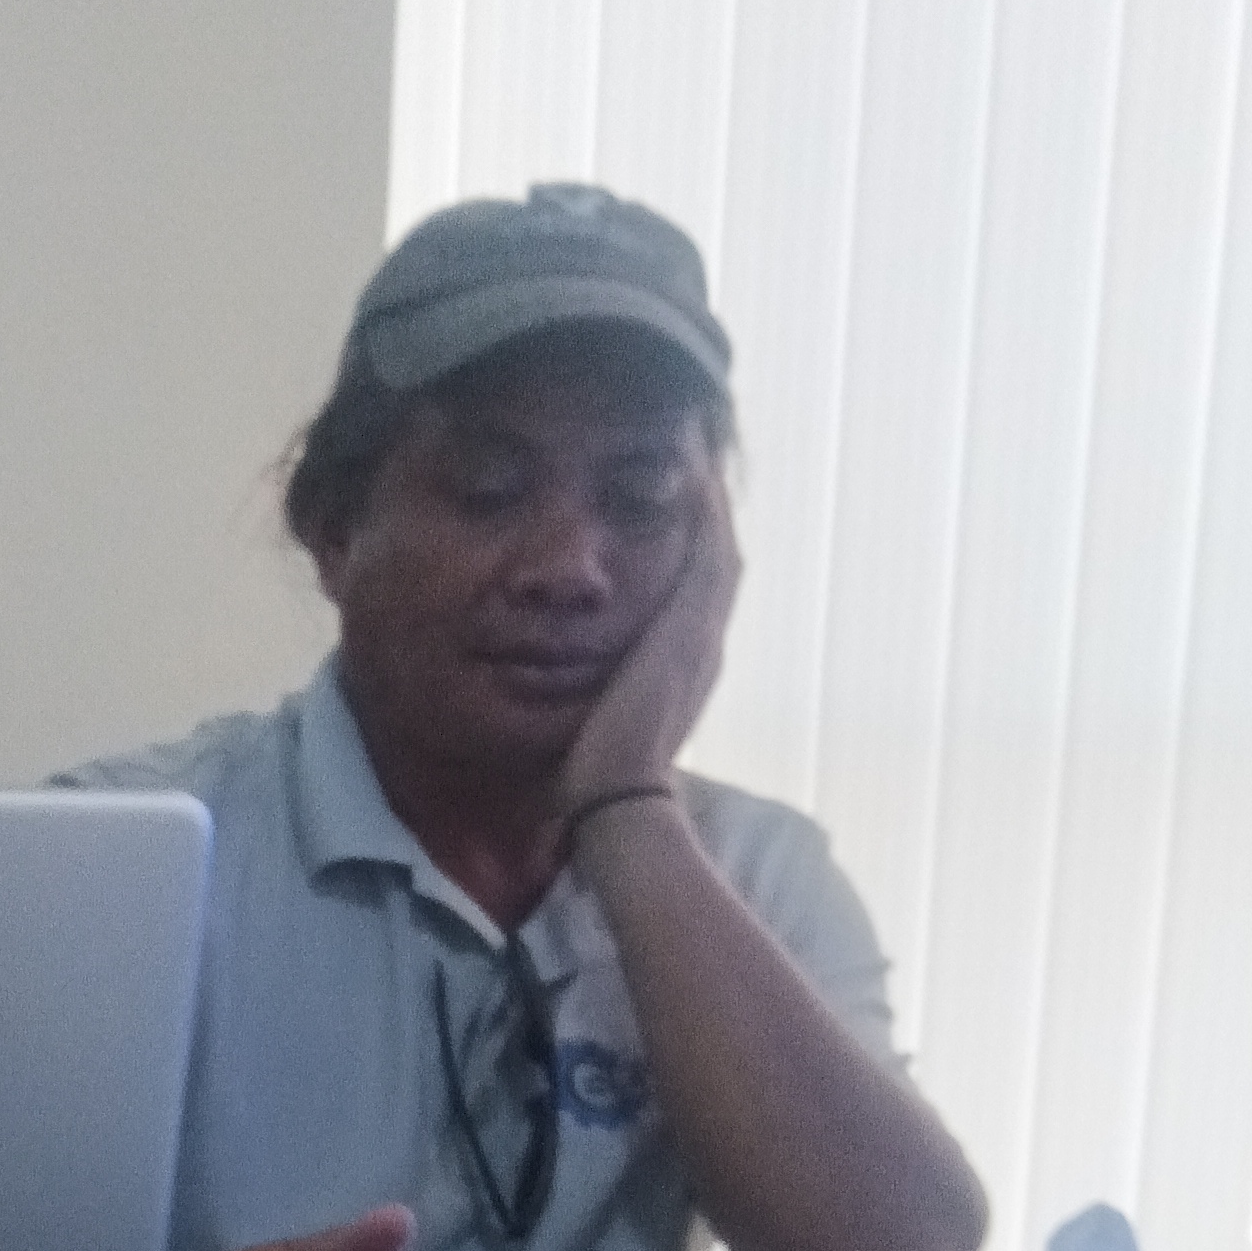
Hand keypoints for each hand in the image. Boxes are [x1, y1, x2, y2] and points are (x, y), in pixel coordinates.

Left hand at [554, 471, 740, 817]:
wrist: (617, 805)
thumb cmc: (590, 780)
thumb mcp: (584, 727)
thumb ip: (576, 703)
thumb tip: (533, 693)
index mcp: (677, 668)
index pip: (687, 592)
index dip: (680, 547)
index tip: (659, 506)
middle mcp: (700, 644)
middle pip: (711, 558)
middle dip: (701, 510)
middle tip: (688, 457)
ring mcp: (702, 633)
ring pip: (717, 545)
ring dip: (707, 496)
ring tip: (693, 446)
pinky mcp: (691, 625)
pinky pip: (709, 547)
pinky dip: (706, 506)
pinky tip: (693, 464)